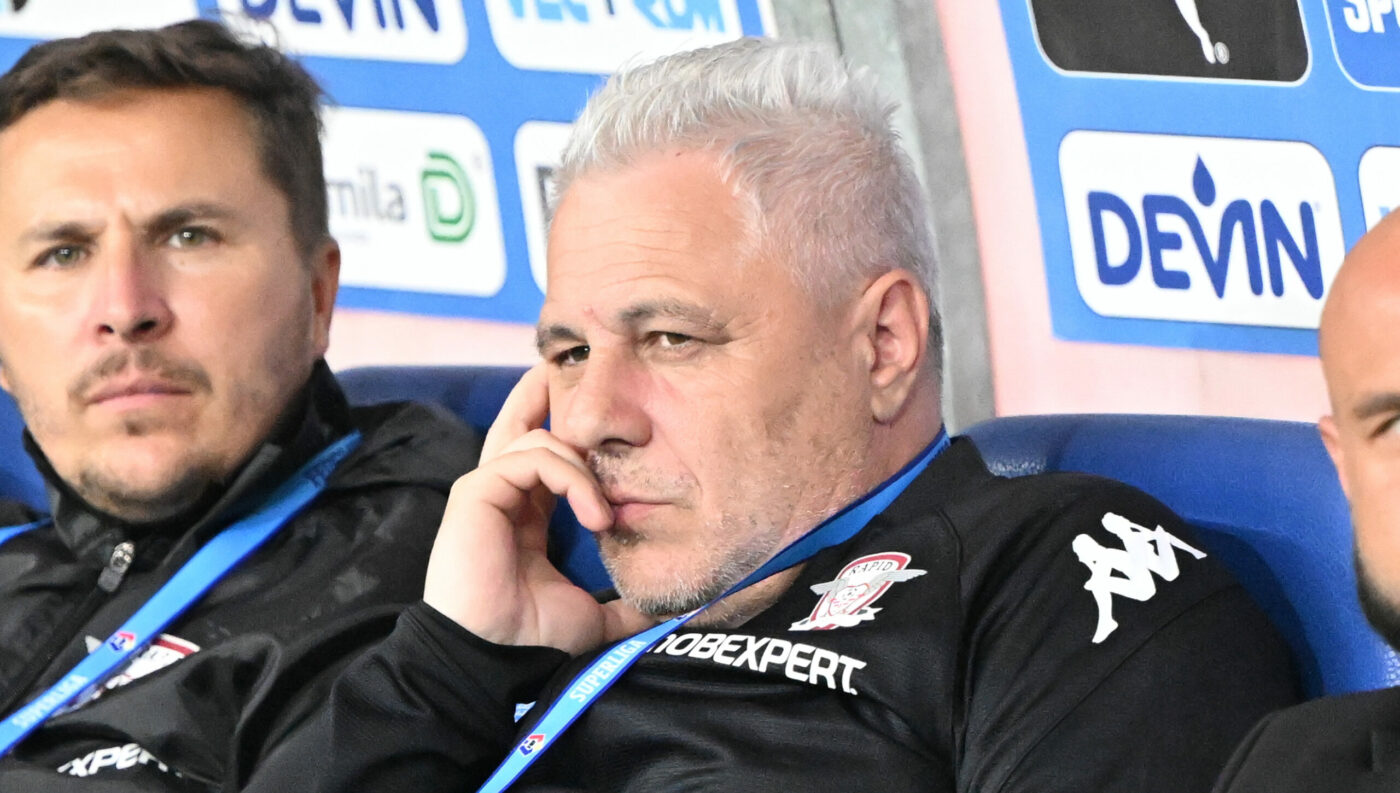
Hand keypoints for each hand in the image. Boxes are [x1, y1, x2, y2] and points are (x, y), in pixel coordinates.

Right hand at [423, 365, 651, 653]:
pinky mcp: (476, 490)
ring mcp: (486, 488)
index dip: (571, 431)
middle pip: (522, 422)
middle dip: (550, 393)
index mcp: (524, 512)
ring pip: (539, 440)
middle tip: (582, 370)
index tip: (606, 417)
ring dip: (583, 469)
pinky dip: (569, 478)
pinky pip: (529, 458)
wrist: (494, 657)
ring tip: (603, 515)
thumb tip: (670, 609)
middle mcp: (503, 492)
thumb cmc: (532, 636)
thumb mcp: (593, 613)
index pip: (544, 453)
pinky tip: (592, 514)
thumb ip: (626, 603)